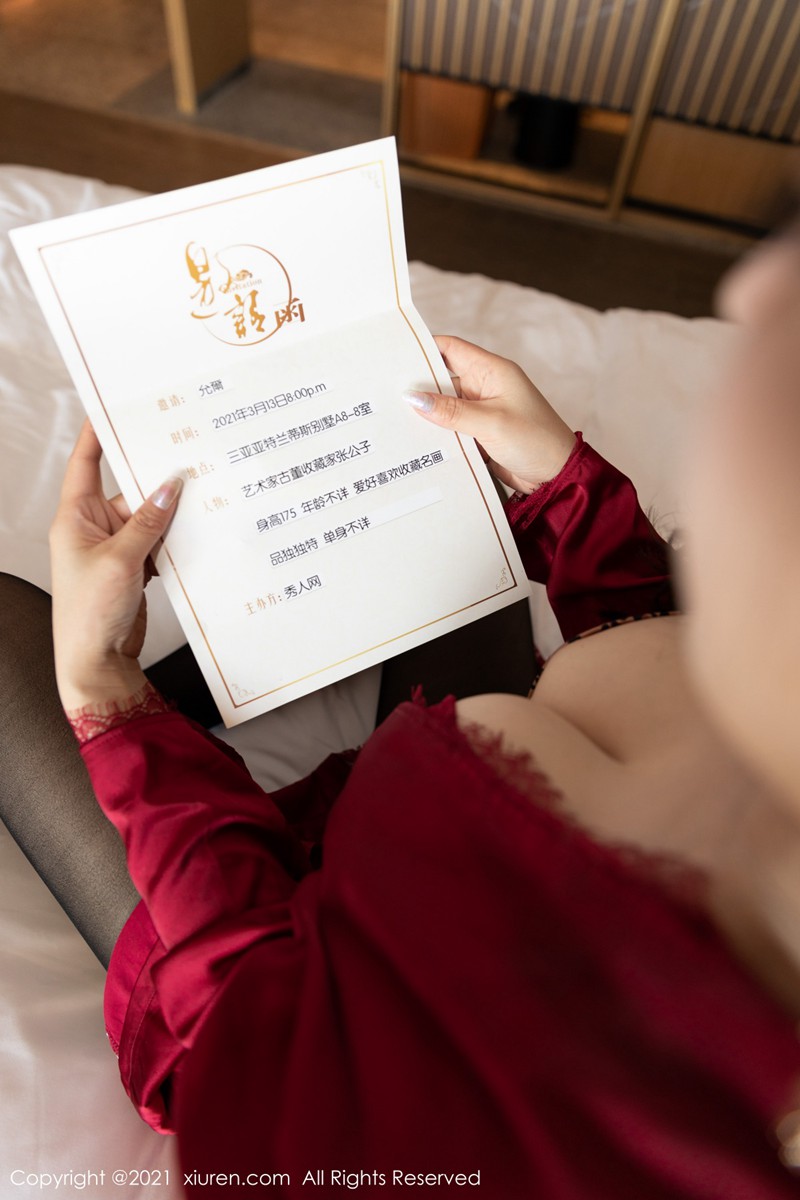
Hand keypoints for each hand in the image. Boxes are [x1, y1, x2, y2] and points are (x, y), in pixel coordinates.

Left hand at [49, 421, 181, 711]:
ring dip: (170, 515)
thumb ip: (148, 521)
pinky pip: (157, 542)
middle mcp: (92, 529)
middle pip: (128, 490)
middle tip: (186, 456)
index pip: (85, 463)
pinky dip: (174, 539)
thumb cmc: (90, 614)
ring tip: (201, 497)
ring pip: (148, 518)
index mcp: (74, 518)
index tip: (117, 408)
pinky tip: (196, 534)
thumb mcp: (121, 561)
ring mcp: (114, 549)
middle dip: (154, 480)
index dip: (98, 434)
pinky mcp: (133, 568)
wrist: (97, 661)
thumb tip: (171, 486)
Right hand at [402, 335, 575, 493]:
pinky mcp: (480, 435)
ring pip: (444, 407)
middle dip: (419, 386)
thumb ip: (451, 411)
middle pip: (443, 379)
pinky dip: (437, 434)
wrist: (557, 476)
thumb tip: (414, 398)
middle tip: (386, 393)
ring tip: (393, 419)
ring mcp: (482, 412)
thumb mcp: (490, 423)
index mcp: (492, 372)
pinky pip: (452, 429)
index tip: (395, 354)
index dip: (424, 348)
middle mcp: (486, 388)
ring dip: (426, 415)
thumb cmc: (536, 441)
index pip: (451, 349)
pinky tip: (416, 440)